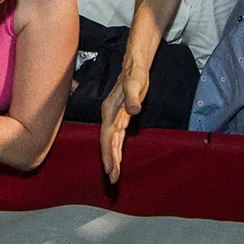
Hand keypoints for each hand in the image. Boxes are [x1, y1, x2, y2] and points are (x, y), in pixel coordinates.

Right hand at [100, 61, 148, 184]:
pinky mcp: (120, 117)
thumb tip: (134, 109)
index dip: (108, 154)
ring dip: (112, 157)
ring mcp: (114, 117)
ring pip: (111, 142)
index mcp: (110, 111)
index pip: (108, 137)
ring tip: (114, 174)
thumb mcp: (135, 83)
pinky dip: (116, 149)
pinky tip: (117, 158)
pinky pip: (116, 137)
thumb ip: (133, 96)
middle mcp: (110, 116)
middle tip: (113, 179)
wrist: (133, 65)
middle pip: (108, 143)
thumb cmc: (134, 73)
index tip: (110, 169)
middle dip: (109, 161)